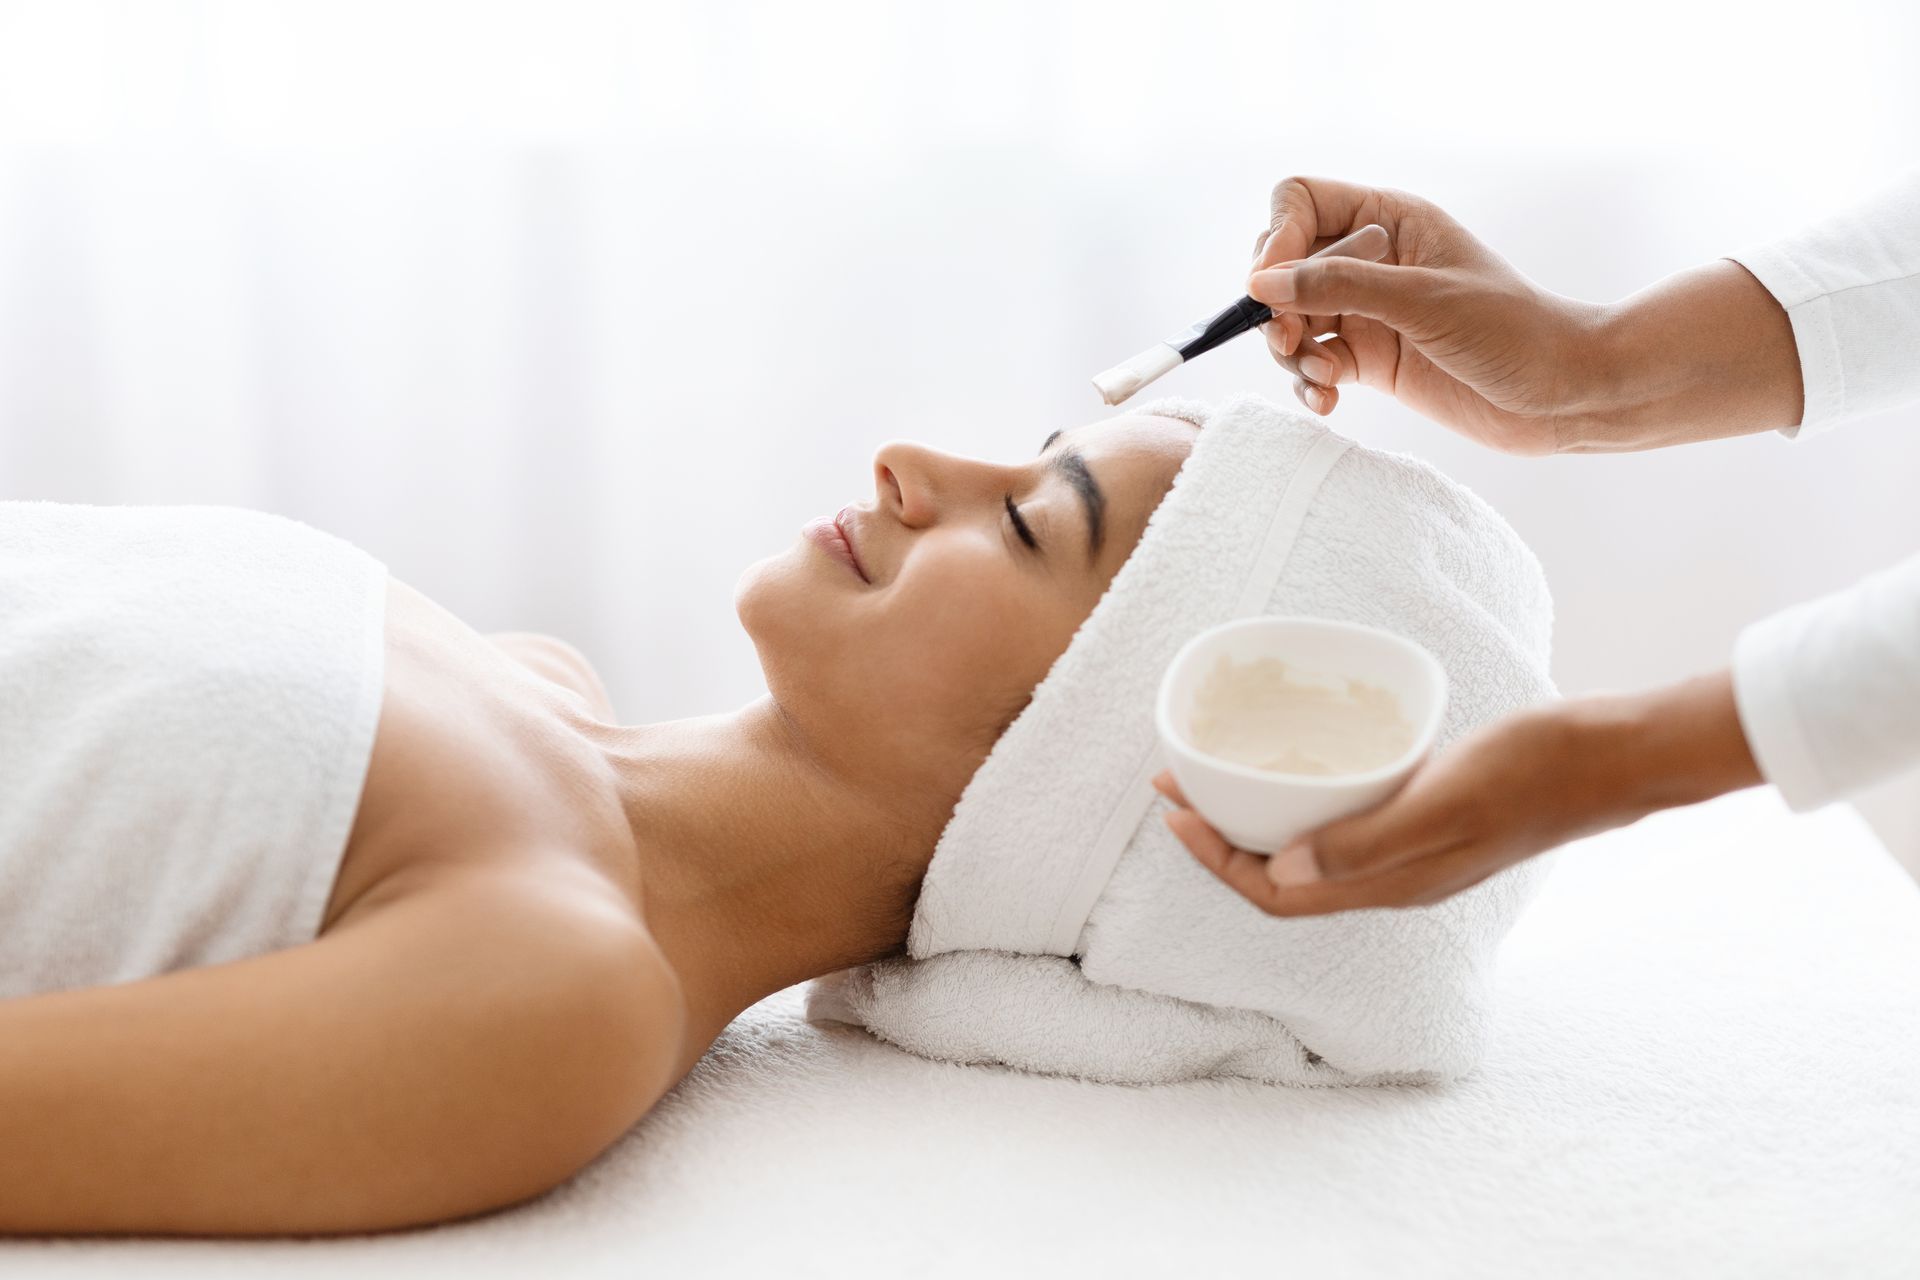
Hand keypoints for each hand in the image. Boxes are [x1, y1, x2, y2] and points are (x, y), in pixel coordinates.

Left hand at [1153, 672, 1762, 915]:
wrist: (1612, 758)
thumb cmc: (1534, 771)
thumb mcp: (1444, 800)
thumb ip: (1366, 842)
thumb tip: (1279, 868)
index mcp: (1392, 885)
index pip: (1279, 894)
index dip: (1219, 863)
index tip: (1177, 814)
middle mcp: (1396, 878)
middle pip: (1285, 877)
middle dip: (1224, 839)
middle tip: (1178, 785)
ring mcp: (1415, 852)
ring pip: (1313, 851)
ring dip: (1259, 820)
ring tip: (1219, 777)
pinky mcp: (1431, 819)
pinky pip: (1348, 823)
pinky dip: (1307, 800)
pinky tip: (1301, 765)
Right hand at [1249, 176, 1803, 453]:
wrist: (1563, 395)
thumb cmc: (1513, 333)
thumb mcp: (1421, 300)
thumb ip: (1337, 286)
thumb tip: (1260, 283)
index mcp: (1390, 219)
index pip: (1300, 202)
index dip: (1275, 239)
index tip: (1269, 287)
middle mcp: (1372, 260)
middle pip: (1284, 264)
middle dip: (1277, 306)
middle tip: (1293, 343)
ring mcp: (1369, 310)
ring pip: (1292, 319)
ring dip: (1292, 352)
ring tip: (1321, 378)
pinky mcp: (1371, 358)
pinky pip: (1314, 363)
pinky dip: (1309, 384)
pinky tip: (1328, 402)